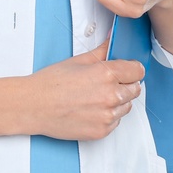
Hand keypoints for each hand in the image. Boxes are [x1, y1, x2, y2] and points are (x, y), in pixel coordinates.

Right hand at [26, 42, 145, 140]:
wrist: (34, 106)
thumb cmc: (51, 83)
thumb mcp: (77, 61)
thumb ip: (101, 51)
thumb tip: (112, 41)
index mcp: (106, 74)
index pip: (138, 71)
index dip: (132, 69)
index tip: (127, 70)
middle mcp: (110, 96)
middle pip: (135, 89)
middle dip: (125, 84)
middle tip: (107, 83)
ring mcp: (107, 116)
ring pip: (126, 106)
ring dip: (117, 101)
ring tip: (95, 97)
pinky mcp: (102, 131)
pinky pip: (115, 122)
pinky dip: (108, 116)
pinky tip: (90, 109)